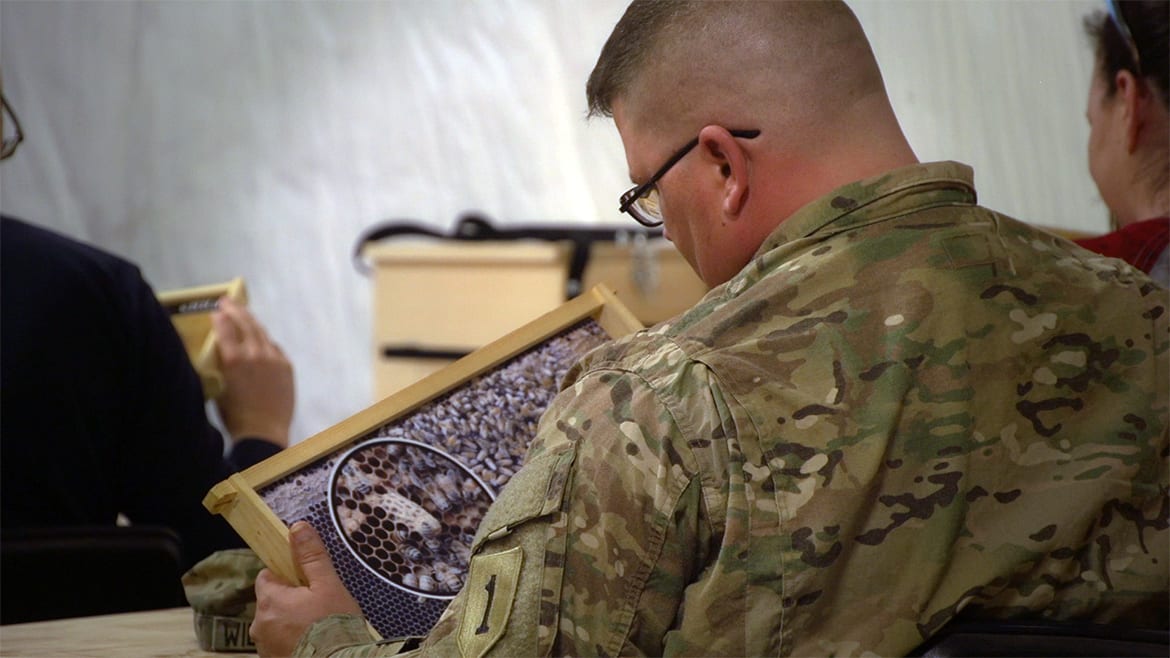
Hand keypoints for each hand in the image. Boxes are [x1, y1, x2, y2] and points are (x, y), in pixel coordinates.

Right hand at [211, 296, 294, 446]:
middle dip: (236, 310)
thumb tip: (218, 350)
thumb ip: (220, 365)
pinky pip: (274, 347)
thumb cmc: (234, 416)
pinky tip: (260, 339)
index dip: (220, 317)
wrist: (263, 432)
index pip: (226, 328)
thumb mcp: (218, 387)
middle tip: (227, 301)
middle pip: (246, 324)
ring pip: (262, 333)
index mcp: (234, 359)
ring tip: (243, 314)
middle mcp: (255, 354)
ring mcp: (274, 359)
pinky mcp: (287, 366)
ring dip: (251, 322)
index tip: (215, 311)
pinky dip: (264, 341)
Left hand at [252, 521, 364, 656]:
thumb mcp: (328, 586)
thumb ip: (311, 557)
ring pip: (275, 624)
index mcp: (270, 600)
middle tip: (318, 606)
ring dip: (290, 623)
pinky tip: (313, 643)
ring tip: (317, 628)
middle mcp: (259, 624)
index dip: (286, 576)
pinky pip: (279, 643)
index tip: (305, 582)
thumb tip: (297, 527)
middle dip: (290, 601)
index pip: (266, 576)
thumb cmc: (334, 627)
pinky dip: (292, 640)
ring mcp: (264, 646)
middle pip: (271, 601)